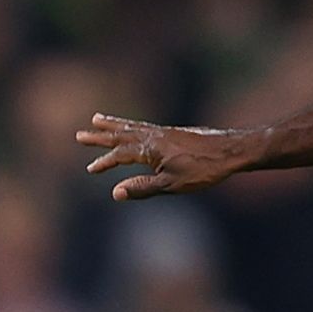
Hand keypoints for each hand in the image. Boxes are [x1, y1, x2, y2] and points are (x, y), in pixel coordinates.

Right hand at [76, 114, 253, 200]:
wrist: (233, 151)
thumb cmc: (204, 170)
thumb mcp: (172, 184)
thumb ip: (143, 188)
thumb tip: (115, 193)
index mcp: (151, 148)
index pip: (120, 154)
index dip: (105, 162)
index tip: (91, 170)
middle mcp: (155, 136)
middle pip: (122, 134)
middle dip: (101, 136)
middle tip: (79, 134)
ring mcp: (166, 132)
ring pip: (134, 126)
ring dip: (114, 124)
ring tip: (97, 118)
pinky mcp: (176, 132)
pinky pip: (146, 127)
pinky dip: (133, 125)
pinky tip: (133, 127)